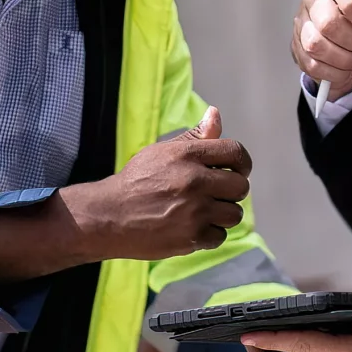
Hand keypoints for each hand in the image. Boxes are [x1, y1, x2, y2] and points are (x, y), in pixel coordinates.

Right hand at [0, 108, 250, 278]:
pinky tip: (193, 227)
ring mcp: (194, 211)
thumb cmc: (136, 181)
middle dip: (232, 190)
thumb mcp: (162, 152)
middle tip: (217, 194)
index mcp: (188, 155)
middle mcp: (194, 181)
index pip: (236, 153)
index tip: (237, 171)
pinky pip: (220, 236)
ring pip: (234, 214)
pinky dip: (210, 234)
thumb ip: (194, 136)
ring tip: (205, 211)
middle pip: (241, 186)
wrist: (109, 215)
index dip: (242, 163)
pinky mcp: (191, 237)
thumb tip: (215, 114)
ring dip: (223, 214)